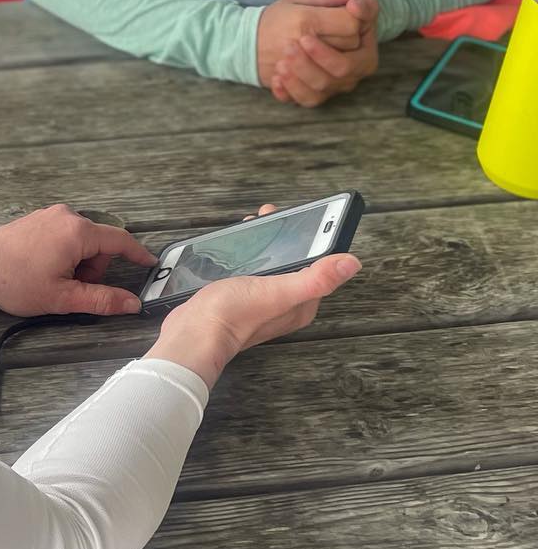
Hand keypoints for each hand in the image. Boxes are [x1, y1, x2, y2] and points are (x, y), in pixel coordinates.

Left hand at [0, 204, 156, 317]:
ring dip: (77, 262)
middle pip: (99, 243)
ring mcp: (50, 214)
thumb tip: (133, 304)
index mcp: (78, 232)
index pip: (120, 240)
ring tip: (52, 279)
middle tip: (70, 288)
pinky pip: (64, 235)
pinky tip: (43, 268)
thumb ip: (101, 300)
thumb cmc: (15, 282)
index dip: (138, 254)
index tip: (150, 264)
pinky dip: (64, 253)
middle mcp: (67, 215)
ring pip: (81, 240)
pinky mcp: (37, 218)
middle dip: (93, 268)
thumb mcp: (62, 298)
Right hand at [146, 202, 359, 388]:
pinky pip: (251, 270)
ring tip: (251, 225)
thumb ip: (315, 278)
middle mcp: (284, 305)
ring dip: (264, 243)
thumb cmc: (233, 314)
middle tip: (268, 216)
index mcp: (301, 304)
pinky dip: (248, 254)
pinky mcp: (239, 298)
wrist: (194, 333)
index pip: (317, 266)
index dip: (311, 239)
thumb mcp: (277, 290)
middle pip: (293, 263)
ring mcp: (261, 302)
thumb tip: (353, 263)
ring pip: (271, 265)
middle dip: (285, 238)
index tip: (298, 217)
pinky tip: (236, 246)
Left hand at [271, 10, 379, 107]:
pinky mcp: (317, 95)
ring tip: (281, 62)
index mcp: (362, 41)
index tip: (306, 35)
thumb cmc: (297, 16)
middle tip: (289, 48)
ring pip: (324, 87)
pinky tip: (276, 79)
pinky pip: (307, 100)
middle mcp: (355, 66)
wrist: (268, 37)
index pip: (355, 43)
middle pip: (343, 70)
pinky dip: (291, 91)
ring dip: (301, 76)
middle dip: (315, 61)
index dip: (335, 41)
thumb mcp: (310, 1)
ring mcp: (337, 83)